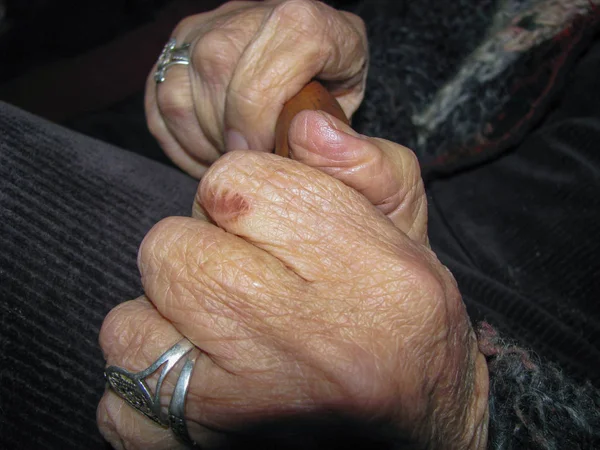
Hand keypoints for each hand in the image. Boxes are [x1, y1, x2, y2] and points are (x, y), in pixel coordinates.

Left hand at [98, 111, 488, 448]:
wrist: (417, 426)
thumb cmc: (408, 325)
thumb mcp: (411, 233)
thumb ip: (366, 166)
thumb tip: (305, 122)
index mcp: (352, 268)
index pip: (232, 184)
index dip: (240, 193)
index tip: (264, 219)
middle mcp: (291, 335)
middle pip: (169, 250)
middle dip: (197, 252)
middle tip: (239, 278)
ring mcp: (239, 402)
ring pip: (130, 328)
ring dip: (164, 322)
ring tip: (216, 335)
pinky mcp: (204, 448)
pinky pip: (121, 407)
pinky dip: (147, 394)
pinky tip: (197, 384)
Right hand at [145, 0, 367, 177]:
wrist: (306, 56)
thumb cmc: (328, 86)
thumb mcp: (351, 107)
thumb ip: (343, 132)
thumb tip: (309, 145)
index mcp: (306, 22)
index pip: (263, 69)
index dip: (255, 120)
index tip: (260, 153)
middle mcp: (246, 16)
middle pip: (215, 75)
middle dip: (228, 136)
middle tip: (250, 161)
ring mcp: (204, 28)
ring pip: (178, 95)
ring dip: (203, 142)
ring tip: (234, 154)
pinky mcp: (175, 49)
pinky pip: (159, 107)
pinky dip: (182, 142)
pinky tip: (212, 148)